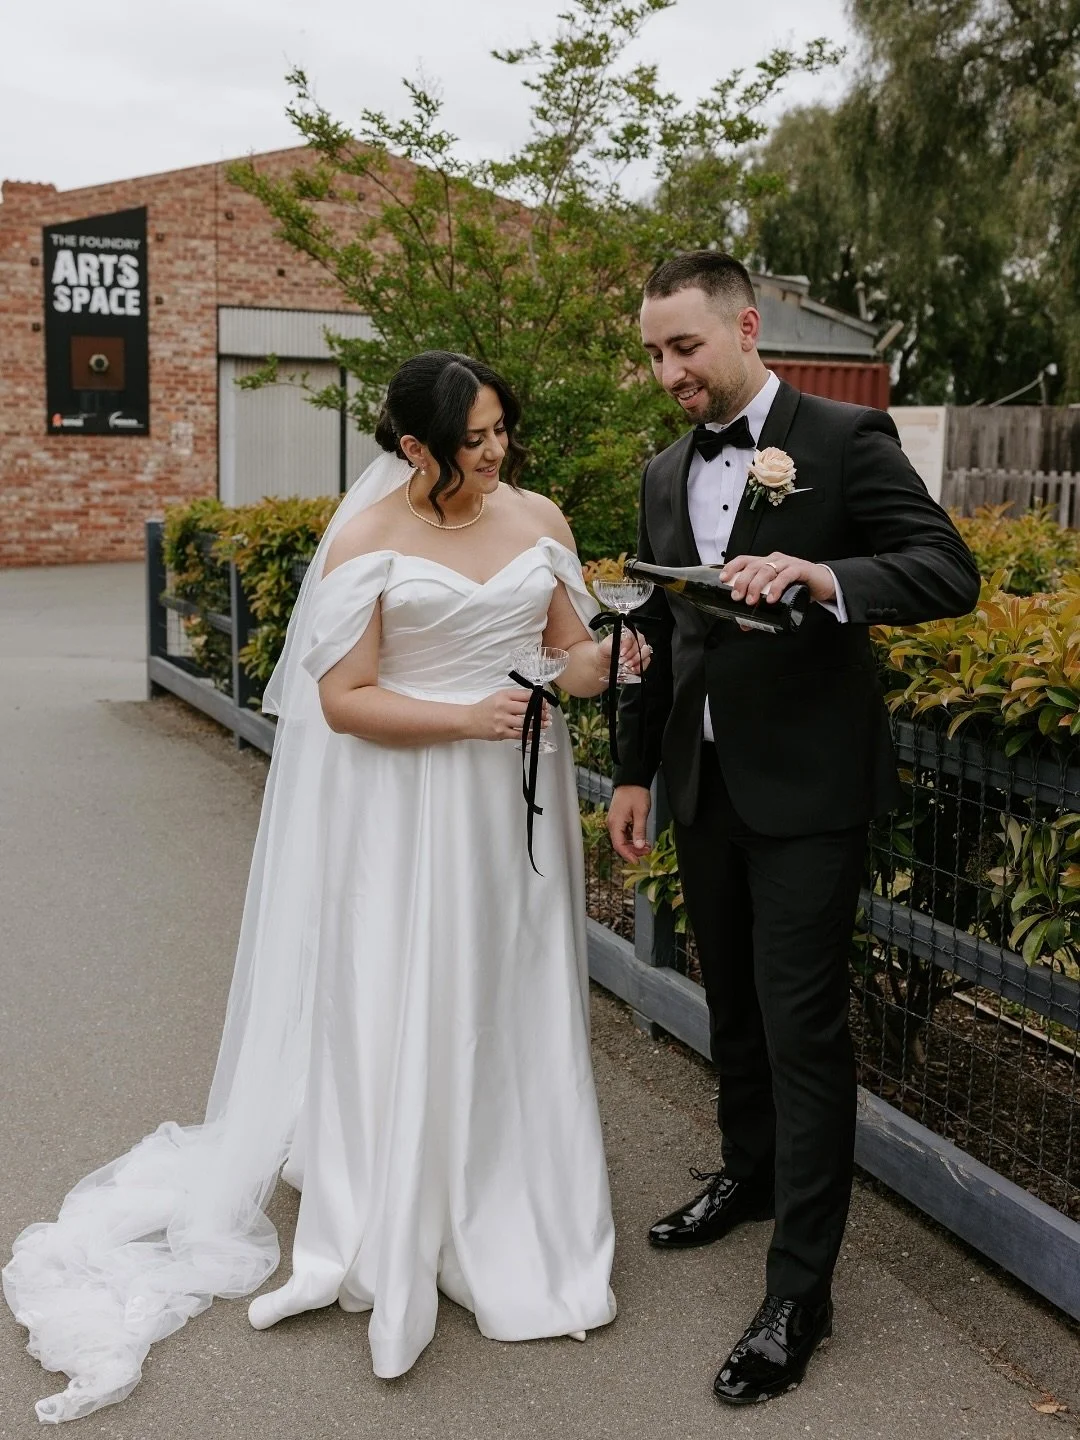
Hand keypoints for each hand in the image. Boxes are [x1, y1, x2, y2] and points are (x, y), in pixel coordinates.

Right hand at [468, 687, 547, 741]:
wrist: (470, 720)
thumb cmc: (486, 708)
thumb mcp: (499, 696)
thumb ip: (515, 697)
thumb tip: (535, 700)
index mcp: (504, 695)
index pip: (526, 695)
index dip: (539, 699)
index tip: (545, 702)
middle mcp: (503, 707)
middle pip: (528, 709)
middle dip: (541, 712)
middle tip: (548, 714)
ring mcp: (502, 721)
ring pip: (526, 722)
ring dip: (539, 724)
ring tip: (546, 723)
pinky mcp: (501, 733)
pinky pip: (520, 734)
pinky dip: (530, 734)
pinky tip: (536, 733)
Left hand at [595, 631, 652, 686]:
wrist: (604, 664)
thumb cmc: (605, 654)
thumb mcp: (604, 647)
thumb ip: (612, 644)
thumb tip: (621, 646)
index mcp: (627, 634)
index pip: (632, 635)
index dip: (628, 644)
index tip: (621, 653)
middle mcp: (636, 640)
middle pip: (640, 644)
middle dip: (631, 654)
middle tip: (622, 661)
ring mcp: (641, 650)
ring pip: (646, 652)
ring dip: (636, 660)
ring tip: (626, 665)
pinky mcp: (643, 661)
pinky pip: (646, 662)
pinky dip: (639, 667)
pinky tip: (631, 669)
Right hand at [607, 784, 651, 862]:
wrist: (632, 780)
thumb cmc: (636, 793)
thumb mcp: (641, 813)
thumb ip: (640, 831)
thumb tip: (640, 846)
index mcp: (615, 823)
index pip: (619, 845)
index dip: (628, 855)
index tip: (637, 861)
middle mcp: (612, 824)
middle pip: (620, 844)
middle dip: (633, 851)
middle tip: (647, 853)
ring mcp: (615, 821)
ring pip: (622, 839)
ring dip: (634, 845)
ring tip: (647, 846)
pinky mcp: (619, 819)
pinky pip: (623, 833)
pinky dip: (632, 838)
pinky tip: (642, 839)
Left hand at [721, 552, 835, 606]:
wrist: (823, 583)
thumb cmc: (797, 587)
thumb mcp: (776, 596)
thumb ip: (760, 609)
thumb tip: (744, 625)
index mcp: (765, 562)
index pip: (744, 560)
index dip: (732, 567)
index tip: (723, 580)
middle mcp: (774, 560)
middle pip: (753, 566)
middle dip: (742, 581)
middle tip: (737, 597)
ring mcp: (787, 563)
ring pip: (767, 569)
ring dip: (757, 585)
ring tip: (752, 601)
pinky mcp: (800, 569)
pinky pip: (786, 575)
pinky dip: (777, 587)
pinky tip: (772, 599)